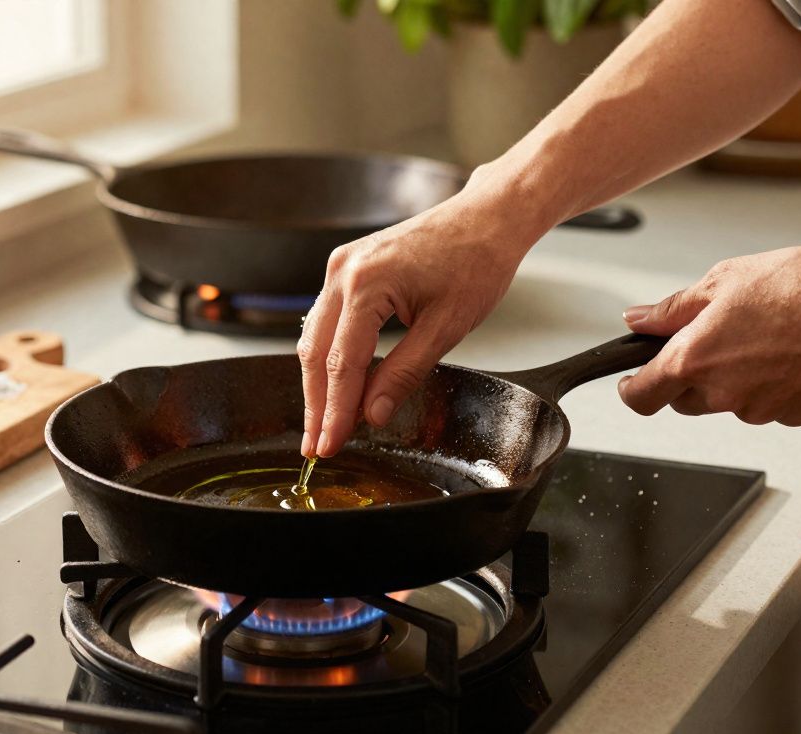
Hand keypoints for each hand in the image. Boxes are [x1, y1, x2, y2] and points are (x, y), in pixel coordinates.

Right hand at [298, 167, 548, 457]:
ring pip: (314, 337)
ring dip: (318, 384)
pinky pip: (327, 320)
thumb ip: (403, 373)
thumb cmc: (476, 262)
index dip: (334, 412)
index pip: (341, 364)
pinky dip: (328, 356)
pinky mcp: (347, 268)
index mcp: (366, 284)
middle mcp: (343, 271)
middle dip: (316, 405)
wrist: (486, 218)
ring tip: (323, 424)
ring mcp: (341, 266)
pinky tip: (336, 385)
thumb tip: (373, 414)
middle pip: (314, 353)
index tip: (328, 446)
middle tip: (315, 447)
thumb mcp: (446, 328)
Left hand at [619, 247, 800, 424]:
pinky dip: (765, 384)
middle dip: (686, 375)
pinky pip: (763, 405)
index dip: (630, 389)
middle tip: (714, 338)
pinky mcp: (790, 416)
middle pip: (681, 400)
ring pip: (724, 402)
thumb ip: (672, 308)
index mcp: (695, 359)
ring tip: (762, 336)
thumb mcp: (724, 280)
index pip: (640, 396)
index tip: (630, 379)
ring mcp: (758, 410)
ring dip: (729, 378)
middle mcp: (722, 394)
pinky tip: (787, 353)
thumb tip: (637, 320)